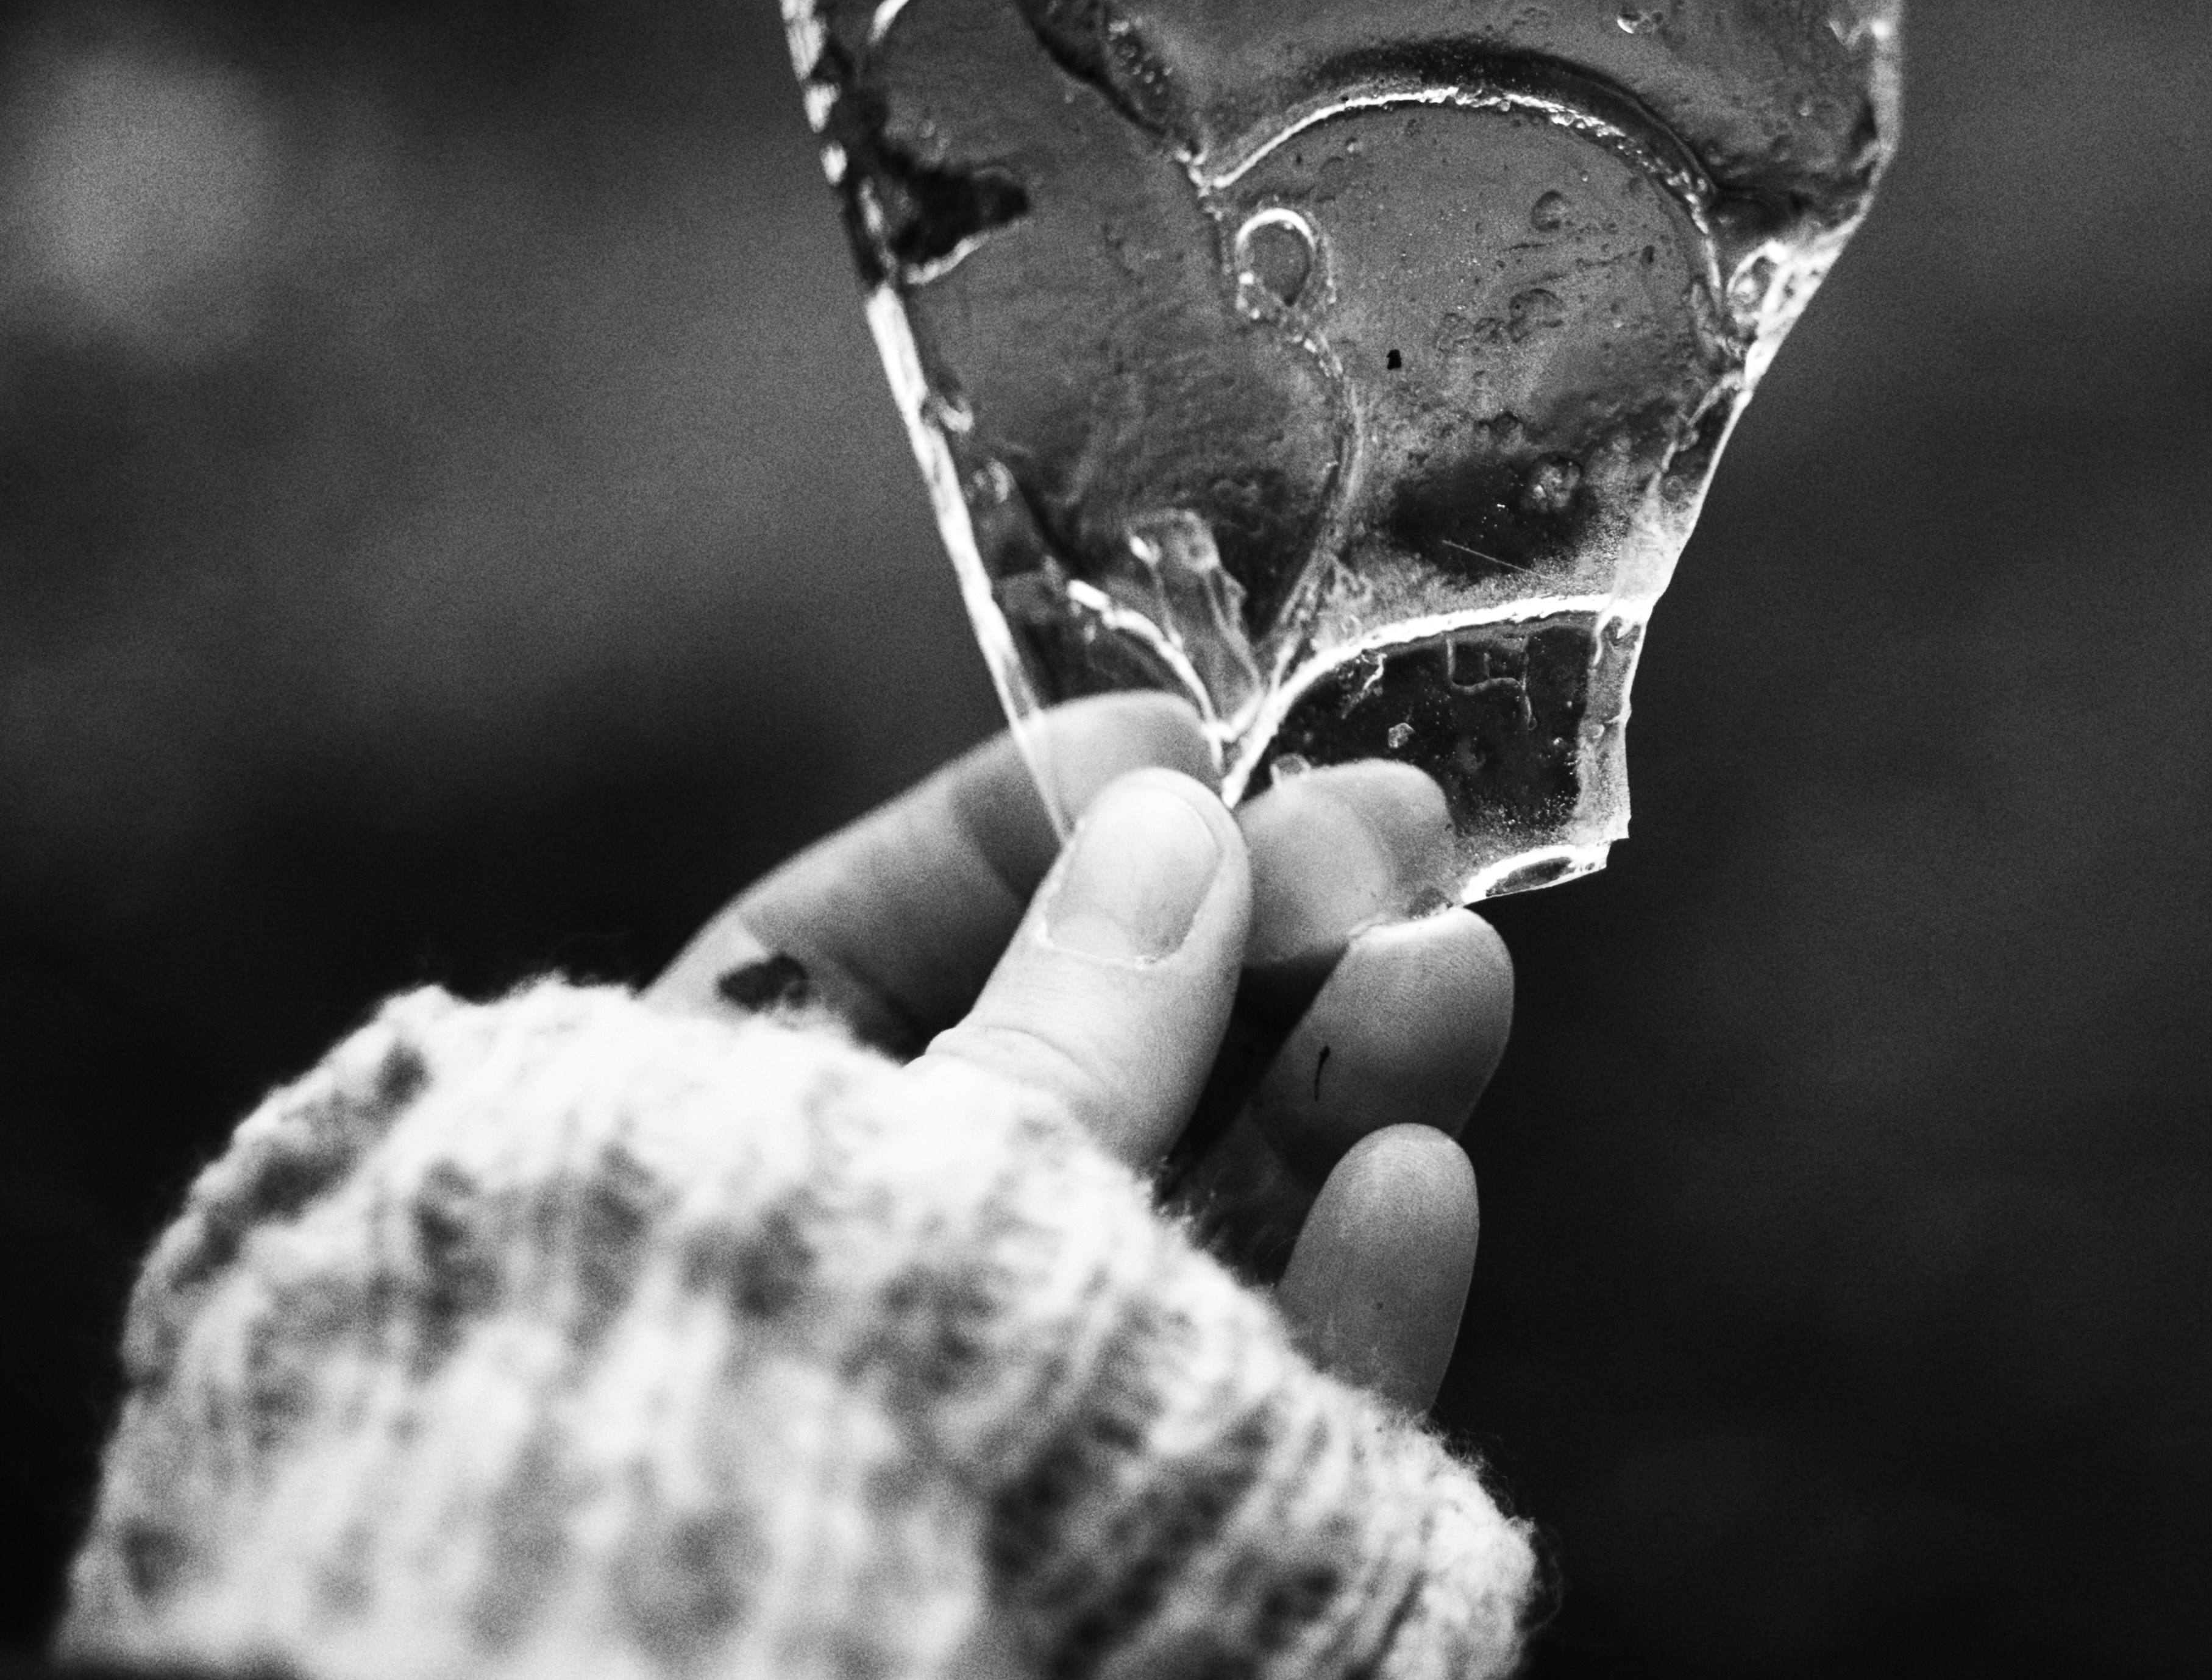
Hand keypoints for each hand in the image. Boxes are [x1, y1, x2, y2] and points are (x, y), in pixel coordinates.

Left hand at [646, 693, 1512, 1411]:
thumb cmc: (740, 1440)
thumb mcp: (906, 1186)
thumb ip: (1060, 1019)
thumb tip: (1173, 824)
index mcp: (675, 1199)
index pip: (844, 962)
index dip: (1020, 834)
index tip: (1182, 739)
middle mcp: (835, 1311)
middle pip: (1070, 1092)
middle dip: (1247, 954)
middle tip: (1404, 832)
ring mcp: (995, 1440)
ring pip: (1193, 1246)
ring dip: (1337, 1097)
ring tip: (1453, 975)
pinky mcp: (1147, 1555)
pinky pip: (1248, 1422)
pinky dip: (1345, 1304)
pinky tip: (1423, 1180)